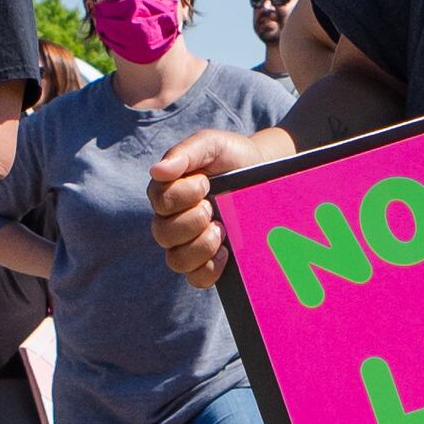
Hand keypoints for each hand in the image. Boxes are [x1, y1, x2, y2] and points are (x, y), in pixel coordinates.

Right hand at [146, 129, 274, 287]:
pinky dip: (209, 269)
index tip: (207, 182)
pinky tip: (226, 253)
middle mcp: (173, 220)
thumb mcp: (213, 145)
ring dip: (199, 246)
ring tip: (222, 230)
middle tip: (214, 207)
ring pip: (176, 260)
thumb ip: (186, 153)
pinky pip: (196, 278)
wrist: (266, 173)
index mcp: (168, 192)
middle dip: (193, 220)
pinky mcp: (209, 261)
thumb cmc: (233, 157)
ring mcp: (189, 244)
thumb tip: (156, 170)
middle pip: (163, 234)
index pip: (160, 202)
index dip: (183, 194)